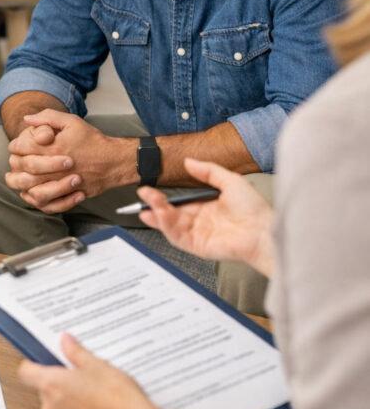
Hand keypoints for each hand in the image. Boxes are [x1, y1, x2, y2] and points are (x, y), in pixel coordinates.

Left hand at [6, 109, 131, 212]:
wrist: (114, 161)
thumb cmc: (93, 142)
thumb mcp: (72, 122)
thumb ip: (48, 117)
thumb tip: (27, 119)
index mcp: (54, 148)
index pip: (22, 148)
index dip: (15, 146)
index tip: (16, 146)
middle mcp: (56, 168)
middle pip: (23, 170)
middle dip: (16, 164)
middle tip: (17, 161)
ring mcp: (62, 184)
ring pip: (31, 190)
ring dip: (22, 184)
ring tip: (20, 178)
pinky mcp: (68, 196)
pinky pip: (47, 205)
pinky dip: (37, 200)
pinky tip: (33, 192)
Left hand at [19, 334, 156, 408]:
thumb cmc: (116, 397)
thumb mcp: (96, 365)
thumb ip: (75, 352)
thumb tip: (65, 342)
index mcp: (52, 385)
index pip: (25, 372)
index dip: (32, 363)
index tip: (43, 359)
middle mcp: (51, 407)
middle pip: (43, 388)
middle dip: (57, 380)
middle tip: (78, 371)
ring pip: (57, 405)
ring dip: (68, 397)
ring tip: (92, 389)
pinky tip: (96, 405)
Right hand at [138, 157, 274, 276]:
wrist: (263, 230)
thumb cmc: (254, 209)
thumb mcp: (230, 180)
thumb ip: (208, 171)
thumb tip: (189, 161)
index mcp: (207, 207)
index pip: (180, 202)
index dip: (164, 197)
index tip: (151, 189)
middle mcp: (201, 222)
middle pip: (172, 214)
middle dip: (156, 204)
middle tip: (144, 194)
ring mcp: (198, 235)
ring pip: (171, 225)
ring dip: (158, 215)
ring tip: (148, 204)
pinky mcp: (198, 246)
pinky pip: (177, 237)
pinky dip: (166, 227)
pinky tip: (160, 216)